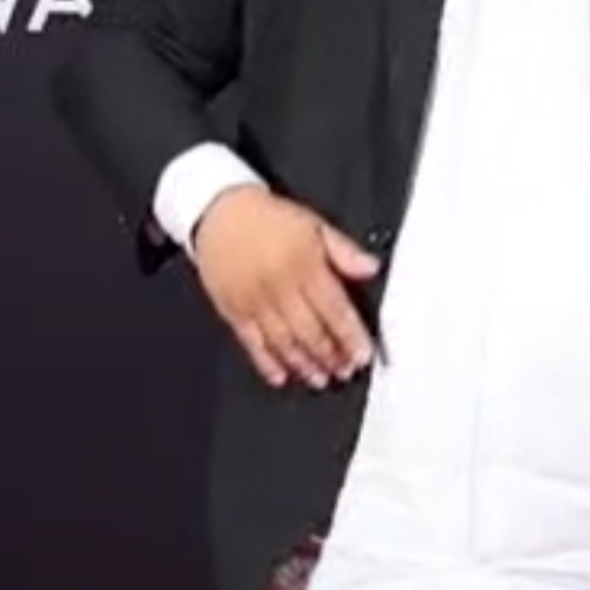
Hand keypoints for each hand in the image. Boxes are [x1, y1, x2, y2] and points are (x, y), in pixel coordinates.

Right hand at [193, 188, 379, 389]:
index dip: (351, 336)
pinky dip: (267, 363)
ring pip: (284, 342)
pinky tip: (281, 375)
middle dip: (331, 356)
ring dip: (304, 364)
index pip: (334, 308)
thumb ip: (344, 251)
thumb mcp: (313, 224)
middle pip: (311, 331)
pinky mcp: (233, 311)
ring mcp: (254, 301)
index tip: (363, 354)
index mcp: (303, 263)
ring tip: (320, 378)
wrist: (219, 211)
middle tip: (345, 371)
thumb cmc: (267, 219)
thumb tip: (371, 267)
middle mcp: (279, 285)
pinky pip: (252, 343)